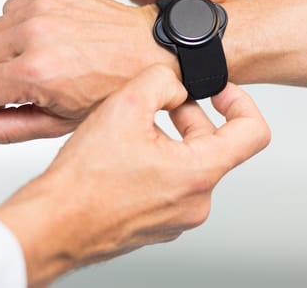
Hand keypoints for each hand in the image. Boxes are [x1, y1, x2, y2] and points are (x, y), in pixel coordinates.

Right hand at [0, 0, 174, 145]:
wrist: (152, 49)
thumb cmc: (115, 88)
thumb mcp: (61, 121)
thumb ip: (6, 128)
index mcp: (36, 71)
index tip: (4, 104)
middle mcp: (35, 34)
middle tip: (25, 84)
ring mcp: (43, 7)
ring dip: (6, 49)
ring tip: (41, 60)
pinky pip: (10, 7)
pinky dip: (21, 24)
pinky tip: (49, 38)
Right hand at [0, 65, 270, 286]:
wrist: (52, 224)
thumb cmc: (83, 181)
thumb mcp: (124, 106)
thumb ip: (162, 81)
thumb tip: (175, 83)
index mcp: (199, 173)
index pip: (254, 132)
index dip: (240, 102)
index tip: (220, 92)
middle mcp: (196, 201)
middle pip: (216, 146)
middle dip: (191, 117)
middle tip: (163, 103)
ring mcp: (177, 217)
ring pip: (191, 164)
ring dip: (170, 138)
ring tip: (135, 126)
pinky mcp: (158, 224)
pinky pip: (172, 185)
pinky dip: (157, 162)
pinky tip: (124, 153)